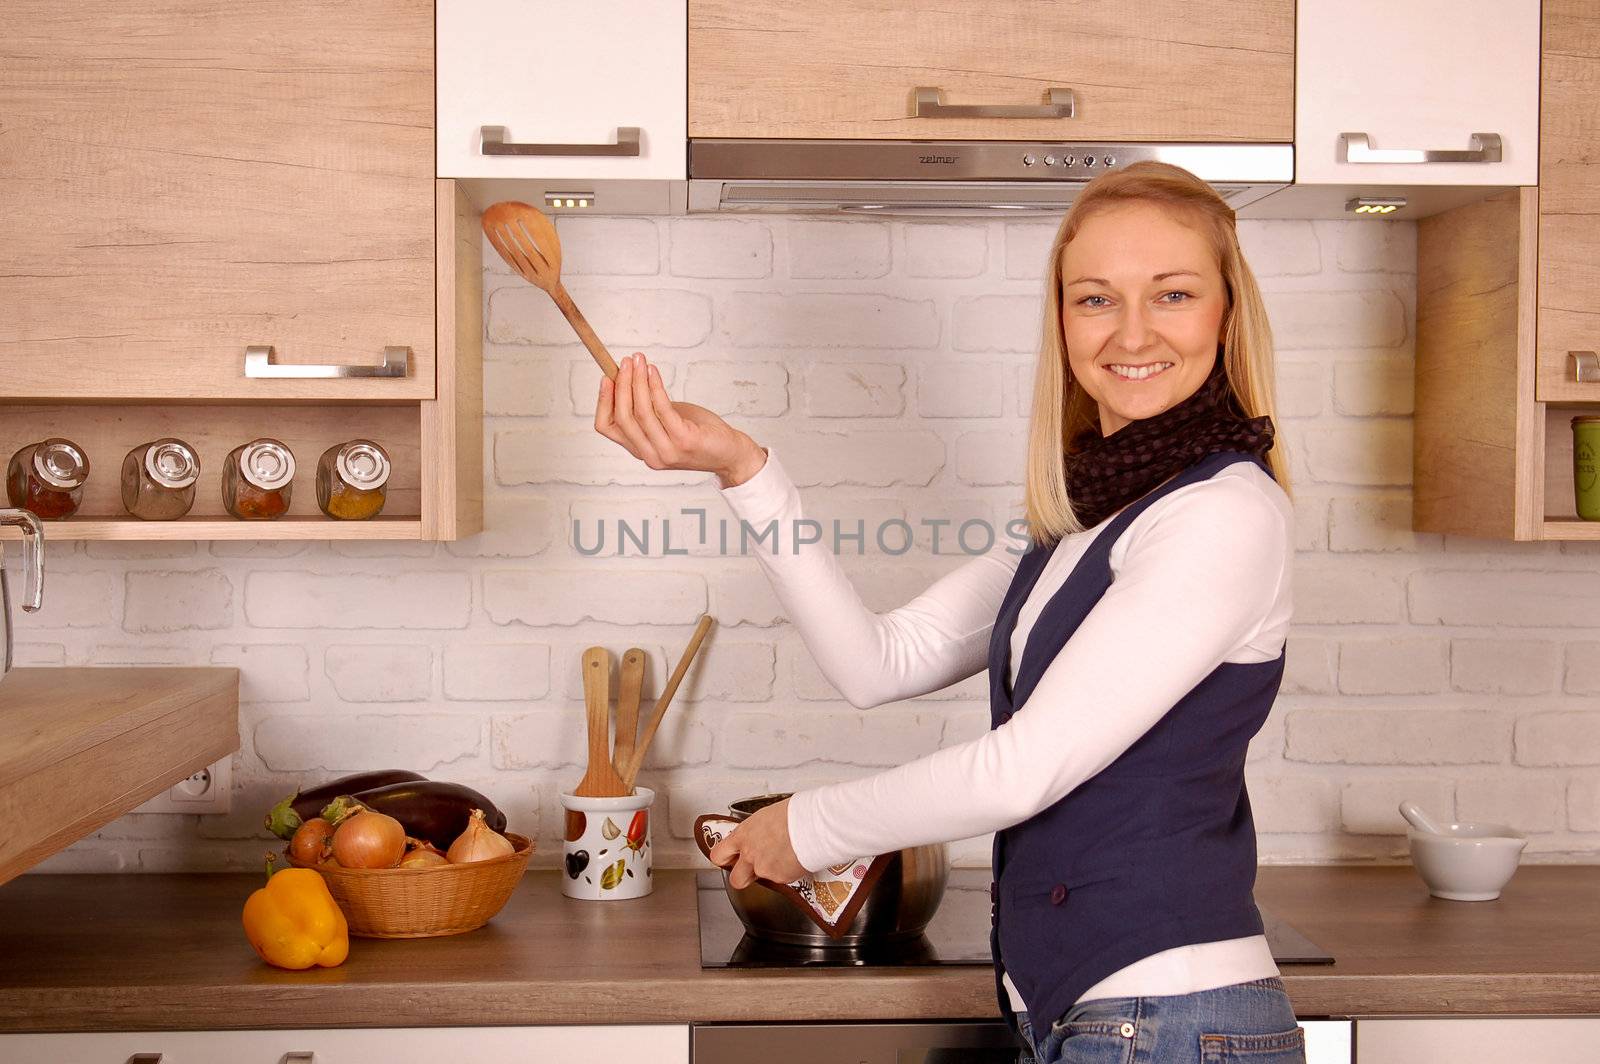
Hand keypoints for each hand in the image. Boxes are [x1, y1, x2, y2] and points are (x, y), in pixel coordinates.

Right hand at [594, 352, 766, 487]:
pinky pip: (662, 408)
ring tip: (639, 361)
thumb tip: (630, 378)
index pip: (607, 427)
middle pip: (622, 417)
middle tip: (625, 361)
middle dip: (621, 384)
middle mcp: (650, 455)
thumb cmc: (701, 435)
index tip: (606, 377)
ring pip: (640, 411)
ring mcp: (666, 450)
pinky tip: (654, 371)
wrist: (731, 455)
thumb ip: (649, 409)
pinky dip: (655, 386)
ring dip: (637, 381)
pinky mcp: (684, 440)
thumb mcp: (668, 422)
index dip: (603, 401)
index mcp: (641, 451)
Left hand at [707, 799, 807, 888]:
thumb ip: (756, 831)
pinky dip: (788, 872)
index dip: (724, 859)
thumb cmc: (793, 813)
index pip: (718, 855)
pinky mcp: (780, 878)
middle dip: (743, 877)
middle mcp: (749, 855)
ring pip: (762, 879)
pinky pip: (781, 879)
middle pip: (735, 879)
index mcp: (743, 835)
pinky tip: (796, 859)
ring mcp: (764, 869)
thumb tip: (758, 834)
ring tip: (784, 857)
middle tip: (754, 869)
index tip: (729, 858)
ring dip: (770, 872)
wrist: (812, 824)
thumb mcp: (765, 816)